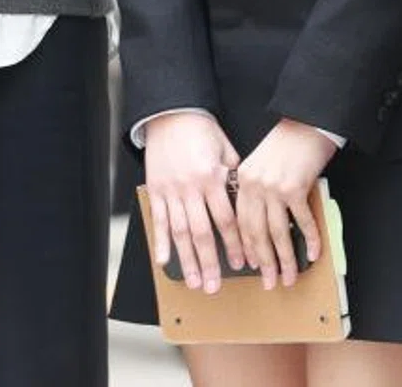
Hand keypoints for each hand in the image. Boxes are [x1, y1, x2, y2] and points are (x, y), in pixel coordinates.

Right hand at [143, 111, 242, 294]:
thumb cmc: (202, 131)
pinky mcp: (156, 190)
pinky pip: (159, 220)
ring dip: (186, 260)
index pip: (226, 219)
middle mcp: (191, 188)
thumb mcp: (226, 149)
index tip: (242, 263)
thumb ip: (233, 177)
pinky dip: (161, 242)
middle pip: (202, 233)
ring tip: (193, 282)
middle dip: (209, 262)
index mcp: (212, 178)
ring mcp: (171, 191)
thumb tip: (245, 200)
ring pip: (179, 232)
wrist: (172, 114)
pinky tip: (164, 261)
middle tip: (214, 287)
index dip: (234, 243)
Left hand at [232, 120, 335, 289]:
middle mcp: (255, 186)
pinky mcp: (296, 187)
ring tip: (289, 276)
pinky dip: (310, 238)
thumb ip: (255, 188)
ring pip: (278, 233)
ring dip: (285, 259)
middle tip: (270, 282)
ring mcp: (275, 188)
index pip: (241, 224)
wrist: (308, 120)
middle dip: (264, 263)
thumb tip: (263, 222)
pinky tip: (314, 253)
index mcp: (243, 181)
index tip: (253, 267)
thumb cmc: (287, 140)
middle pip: (257, 234)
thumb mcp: (261, 162)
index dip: (248, 249)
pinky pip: (302, 220)